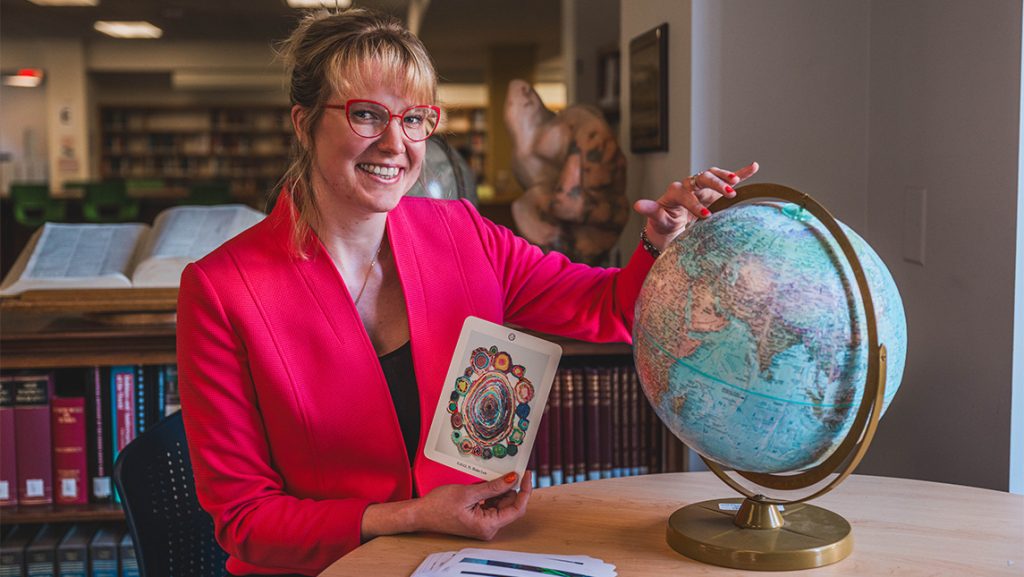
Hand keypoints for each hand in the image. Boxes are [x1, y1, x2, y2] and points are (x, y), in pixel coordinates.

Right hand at [413, 471, 532, 539]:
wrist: (421, 514)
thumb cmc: (438, 506)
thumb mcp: (468, 493)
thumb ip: (493, 487)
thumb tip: (513, 479)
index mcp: (488, 525)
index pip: (517, 509)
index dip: (525, 491)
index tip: (527, 475)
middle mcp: (488, 528)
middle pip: (510, 505)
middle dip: (509, 488)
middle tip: (508, 470)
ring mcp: (484, 524)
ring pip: (501, 503)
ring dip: (498, 490)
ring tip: (488, 478)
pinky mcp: (479, 518)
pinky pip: (492, 504)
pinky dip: (491, 493)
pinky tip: (483, 485)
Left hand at [633, 162, 758, 251]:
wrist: (671, 228)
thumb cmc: (663, 224)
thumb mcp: (657, 219)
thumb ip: (650, 210)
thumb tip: (637, 204)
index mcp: (675, 192)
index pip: (685, 192)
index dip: (695, 203)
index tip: (705, 216)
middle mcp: (689, 185)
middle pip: (702, 178)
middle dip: (715, 185)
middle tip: (728, 195)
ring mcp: (702, 187)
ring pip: (714, 175)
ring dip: (726, 178)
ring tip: (736, 184)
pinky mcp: (713, 192)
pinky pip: (728, 179)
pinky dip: (741, 173)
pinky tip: (753, 167)